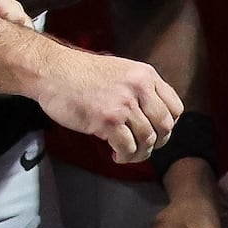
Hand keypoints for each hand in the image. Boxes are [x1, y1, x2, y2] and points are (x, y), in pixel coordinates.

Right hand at [28, 44, 182, 162]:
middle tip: (143, 147)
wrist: (52, 71)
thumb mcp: (120, 70)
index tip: (156, 131)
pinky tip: (116, 154)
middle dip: (157, 143)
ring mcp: (123, 104)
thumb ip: (139, 88)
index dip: (168, 125)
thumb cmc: (80, 73)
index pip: (175, 107)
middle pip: (165, 127)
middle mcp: (138, 88)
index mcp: (144, 74)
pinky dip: (125, 156)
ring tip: (126, 153)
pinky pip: (128, 148)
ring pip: (147, 140)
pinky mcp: (107, 120)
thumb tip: (154, 116)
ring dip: (139, 153)